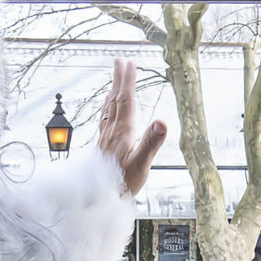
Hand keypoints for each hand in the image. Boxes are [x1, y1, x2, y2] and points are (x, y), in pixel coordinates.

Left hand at [96, 56, 167, 194]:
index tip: (129, 63)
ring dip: (112, 92)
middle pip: (115, 100)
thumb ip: (151, 142)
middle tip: (120, 62)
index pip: (126, 101)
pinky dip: (107, 109)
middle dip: (118, 80)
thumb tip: (161, 120)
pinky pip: (104, 121)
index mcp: (122, 132)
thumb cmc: (122, 184)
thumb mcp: (142, 164)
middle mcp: (111, 132)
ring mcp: (105, 139)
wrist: (99, 198)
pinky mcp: (103, 147)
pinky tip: (107, 112)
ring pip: (108, 109)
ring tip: (114, 81)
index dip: (128, 81)